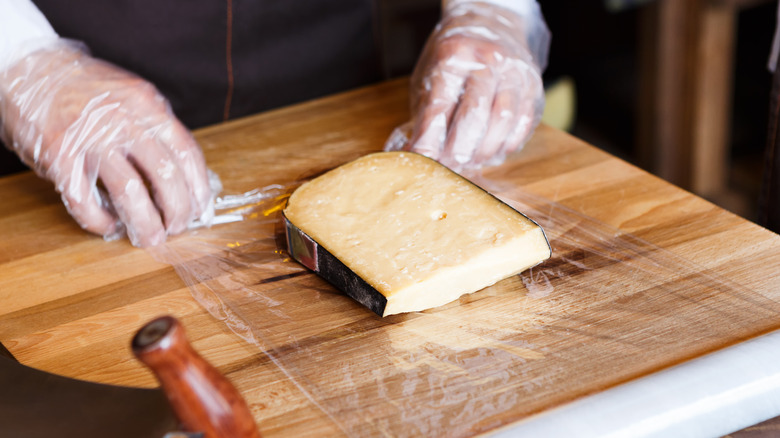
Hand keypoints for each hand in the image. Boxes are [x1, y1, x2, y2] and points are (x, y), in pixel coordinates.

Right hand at [0, 41, 212, 246]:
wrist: (30, 67)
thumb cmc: (86, 89)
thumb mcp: (131, 97)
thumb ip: (156, 129)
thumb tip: (185, 176)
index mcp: (146, 105)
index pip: (186, 152)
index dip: (198, 188)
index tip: (201, 209)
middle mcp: (122, 120)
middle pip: (165, 175)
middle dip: (177, 210)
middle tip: (177, 227)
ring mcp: (89, 138)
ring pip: (130, 191)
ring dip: (146, 223)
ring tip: (151, 237)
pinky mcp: (58, 155)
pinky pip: (84, 200)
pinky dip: (100, 221)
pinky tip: (109, 226)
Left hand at [402, 2, 548, 171]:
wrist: (491, 24)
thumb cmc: (453, 58)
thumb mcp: (429, 76)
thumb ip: (423, 113)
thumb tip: (412, 153)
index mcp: (453, 55)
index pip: (440, 104)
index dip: (430, 137)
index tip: (423, 159)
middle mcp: (487, 61)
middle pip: (474, 115)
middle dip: (460, 149)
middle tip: (450, 166)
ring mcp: (514, 73)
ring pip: (502, 121)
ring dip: (484, 150)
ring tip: (470, 160)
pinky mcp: (533, 86)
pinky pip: (523, 124)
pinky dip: (506, 144)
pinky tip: (492, 151)